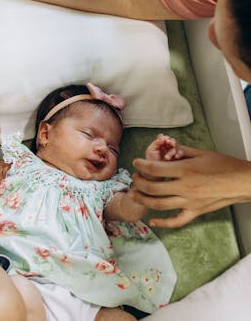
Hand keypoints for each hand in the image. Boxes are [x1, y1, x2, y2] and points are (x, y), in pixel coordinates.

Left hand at [131, 145, 250, 226]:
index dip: (141, 165)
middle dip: (138, 182)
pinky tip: (152, 221)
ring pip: (159, 204)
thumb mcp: (202, 153)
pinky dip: (163, 223)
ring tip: (133, 194)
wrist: (243, 182)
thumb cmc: (225, 165)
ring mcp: (190, 202)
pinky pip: (177, 221)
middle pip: (152, 187)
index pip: (155, 169)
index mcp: (186, 170)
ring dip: (143, 200)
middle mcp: (185, 187)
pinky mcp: (196, 211)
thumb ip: (182, 152)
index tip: (135, 162)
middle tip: (134, 177)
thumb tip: (167, 150)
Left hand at [145, 133, 183, 161]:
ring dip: (172, 150)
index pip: (165, 138)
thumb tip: (161, 135)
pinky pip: (180, 153)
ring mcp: (172, 152)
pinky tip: (176, 156)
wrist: (154, 172)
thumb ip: (156, 143)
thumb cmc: (151, 160)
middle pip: (172, 141)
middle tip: (169, 143)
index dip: (165, 138)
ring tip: (167, 157)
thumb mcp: (151, 150)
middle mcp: (167, 147)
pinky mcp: (177, 157)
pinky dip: (179, 154)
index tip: (165, 140)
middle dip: (171, 142)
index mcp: (161, 144)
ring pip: (175, 148)